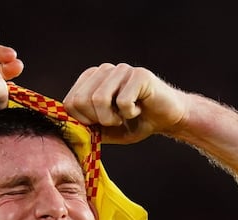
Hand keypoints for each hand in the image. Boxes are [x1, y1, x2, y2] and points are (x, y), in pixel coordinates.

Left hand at [63, 63, 186, 143]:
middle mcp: (104, 70)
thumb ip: (87, 128)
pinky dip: (130, 114)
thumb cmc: (135, 123)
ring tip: (125, 116)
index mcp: (91, 79)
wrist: (168, 118)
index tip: (101, 123)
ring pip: (99, 99)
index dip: (83, 121)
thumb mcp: (106, 130)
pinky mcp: (139, 75)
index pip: (70, 101)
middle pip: (82, 100)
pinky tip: (139, 109)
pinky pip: (122, 101)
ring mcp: (122, 70)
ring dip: (113, 118)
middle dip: (97, 120)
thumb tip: (69, 131)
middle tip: (115, 121)